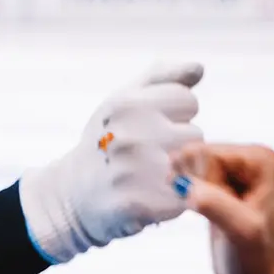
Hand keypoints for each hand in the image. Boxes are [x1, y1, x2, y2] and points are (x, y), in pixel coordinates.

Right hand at [20, 62, 203, 262]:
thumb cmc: (106, 140)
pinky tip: (152, 195)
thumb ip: (163, 79)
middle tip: (148, 154)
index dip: (173, 114)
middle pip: (196, 134)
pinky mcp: (140, 206)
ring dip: (181, 171)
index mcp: (126, 104)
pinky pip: (186, 198)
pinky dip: (175, 199)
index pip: (188, 100)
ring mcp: (134, 172)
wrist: (75, 193)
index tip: (149, 126)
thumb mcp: (125, 101)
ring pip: (195, 166)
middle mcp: (129, 135)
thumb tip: (199, 67)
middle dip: (178, 144)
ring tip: (152, 173)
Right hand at [172, 143, 273, 273]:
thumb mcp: (241, 232)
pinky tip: (196, 207)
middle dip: (194, 184)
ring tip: (207, 211)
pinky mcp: (216, 178)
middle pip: (195, 155)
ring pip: (186, 162)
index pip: (207, 154)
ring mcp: (231, 166)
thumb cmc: (253, 258)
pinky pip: (184, 170)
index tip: (220, 210)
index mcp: (260, 159)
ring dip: (187, 188)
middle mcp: (247, 156)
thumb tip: (184, 186)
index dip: (204, 183)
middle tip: (212, 212)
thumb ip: (216, 205)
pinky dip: (183, 189)